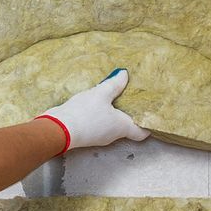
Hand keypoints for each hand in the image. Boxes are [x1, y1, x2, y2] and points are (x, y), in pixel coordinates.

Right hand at [36, 69, 150, 153]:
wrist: (57, 129)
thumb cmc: (85, 113)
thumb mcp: (101, 93)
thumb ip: (114, 84)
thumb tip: (125, 74)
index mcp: (122, 127)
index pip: (142, 132)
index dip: (148, 124)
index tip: (152, 114)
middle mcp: (113, 135)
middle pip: (127, 126)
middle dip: (131, 113)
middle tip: (135, 97)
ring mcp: (99, 136)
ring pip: (112, 124)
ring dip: (115, 112)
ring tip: (116, 95)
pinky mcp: (87, 132)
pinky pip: (99, 122)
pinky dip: (102, 113)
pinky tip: (97, 101)